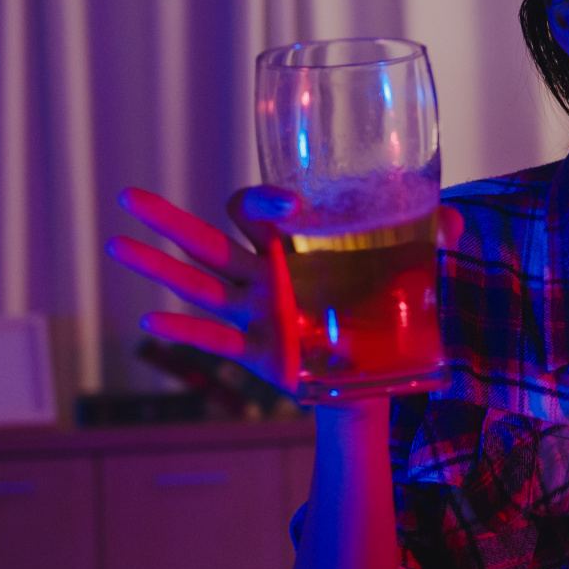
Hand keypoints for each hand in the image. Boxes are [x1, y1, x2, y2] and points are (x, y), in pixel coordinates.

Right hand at [106, 187, 464, 395]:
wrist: (377, 372)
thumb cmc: (383, 309)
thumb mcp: (406, 272)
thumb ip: (428, 241)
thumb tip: (452, 219)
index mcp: (295, 246)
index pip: (260, 210)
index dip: (266, 201)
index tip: (291, 204)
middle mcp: (264, 273)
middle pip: (208, 240)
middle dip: (170, 220)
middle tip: (131, 197)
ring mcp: (253, 311)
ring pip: (196, 283)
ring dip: (157, 266)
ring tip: (116, 244)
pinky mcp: (254, 351)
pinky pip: (212, 338)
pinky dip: (184, 331)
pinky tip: (151, 321)